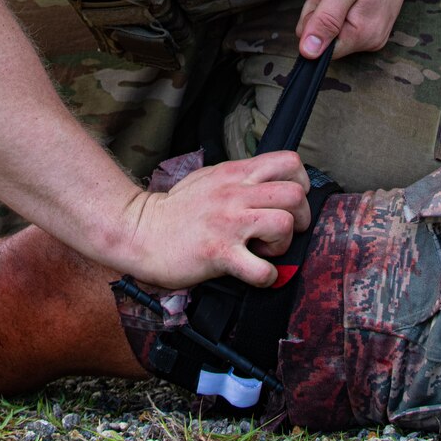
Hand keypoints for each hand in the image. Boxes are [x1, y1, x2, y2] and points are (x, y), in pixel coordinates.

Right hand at [114, 151, 312, 288]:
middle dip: (299, 218)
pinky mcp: (219, 253)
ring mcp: (228, 223)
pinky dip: (266, 277)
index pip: (289, 162)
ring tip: (264, 251)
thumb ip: (240, 178)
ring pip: (284, 225)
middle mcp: (235, 194)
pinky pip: (262, 269)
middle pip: (295, 195)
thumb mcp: (209, 178)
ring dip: (283, 245)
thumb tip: (268, 184)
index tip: (289, 203)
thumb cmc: (175, 209)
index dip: (300, 184)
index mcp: (235, 174)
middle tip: (282, 233)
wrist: (139, 231)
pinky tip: (254, 273)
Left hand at [295, 0, 428, 59]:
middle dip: (321, 5)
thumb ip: (324, 22)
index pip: (318, 47)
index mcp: (363, 35)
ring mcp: (375, 27)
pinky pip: (344, 12)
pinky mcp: (375, 15)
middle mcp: (372, 38)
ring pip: (332, 21)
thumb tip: (308, 54)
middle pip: (325, 34)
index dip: (314, 20)